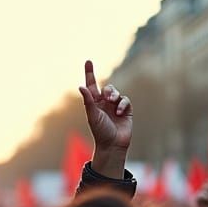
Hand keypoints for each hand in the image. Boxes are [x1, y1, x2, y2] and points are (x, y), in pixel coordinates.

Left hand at [78, 60, 131, 177]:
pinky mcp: (126, 111)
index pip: (92, 85)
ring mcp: (115, 107)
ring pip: (117, 93)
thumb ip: (88, 101)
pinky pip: (125, 101)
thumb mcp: (92, 116)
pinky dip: (123, 104)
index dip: (90, 73)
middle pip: (107, 88)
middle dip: (108, 90)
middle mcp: (104, 103)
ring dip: (115, 96)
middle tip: (107, 98)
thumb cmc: (100, 132)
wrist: (113, 145)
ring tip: (113, 103)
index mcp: (94, 103)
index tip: (88, 61)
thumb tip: (81, 86)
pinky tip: (120, 112)